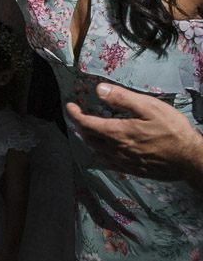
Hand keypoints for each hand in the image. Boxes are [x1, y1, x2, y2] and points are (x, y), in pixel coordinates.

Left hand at [66, 83, 202, 180]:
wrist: (190, 159)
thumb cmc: (173, 130)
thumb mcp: (150, 107)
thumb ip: (122, 98)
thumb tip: (99, 90)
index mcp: (117, 133)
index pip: (85, 124)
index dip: (74, 114)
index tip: (70, 106)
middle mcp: (116, 150)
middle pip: (88, 138)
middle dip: (81, 125)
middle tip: (83, 115)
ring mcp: (123, 162)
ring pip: (96, 152)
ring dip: (91, 140)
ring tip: (94, 130)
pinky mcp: (132, 170)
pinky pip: (108, 164)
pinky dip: (102, 154)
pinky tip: (108, 149)